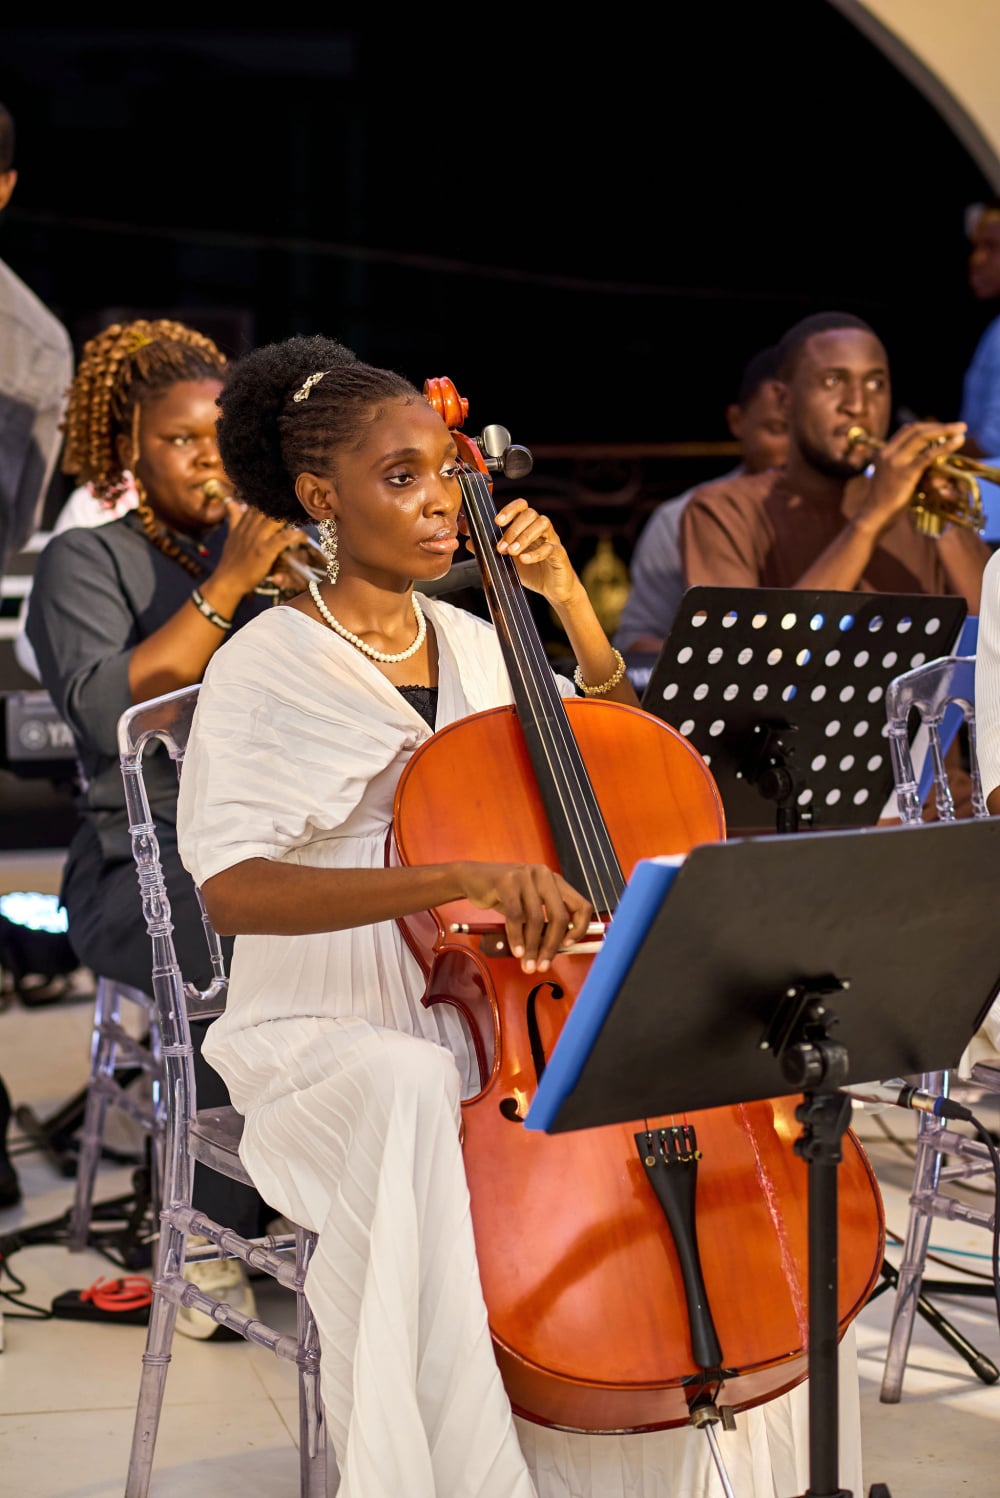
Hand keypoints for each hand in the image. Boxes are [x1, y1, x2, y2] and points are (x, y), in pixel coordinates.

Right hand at [215, 499, 309, 596]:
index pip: (258, 502)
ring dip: (292, 516)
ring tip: (306, 514)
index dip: (271, 495)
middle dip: (284, 502)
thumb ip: (234, 517)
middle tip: (301, 497)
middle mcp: (251, 527)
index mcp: (244, 522)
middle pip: (269, 507)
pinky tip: (302, 535)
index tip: (285, 488)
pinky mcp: (264, 551)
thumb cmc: (231, 560)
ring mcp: (257, 538)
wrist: (227, 580)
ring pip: (276, 519)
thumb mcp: (232, 535)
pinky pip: (282, 539)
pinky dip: (294, 536)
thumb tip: (230, 501)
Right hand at [457, 860, 593, 972]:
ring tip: (527, 964)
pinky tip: (516, 951)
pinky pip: (515, 916)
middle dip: (551, 946)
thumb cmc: (504, 895)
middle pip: (559, 916)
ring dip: (532, 947)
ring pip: (535, 919)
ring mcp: (526, 876)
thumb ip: (544, 922)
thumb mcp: (529, 906)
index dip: (580, 929)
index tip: (568, 946)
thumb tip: (556, 950)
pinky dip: (516, 937)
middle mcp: (545, 875)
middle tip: (543, 966)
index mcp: (556, 881)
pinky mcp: (507, 882)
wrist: (472, 879)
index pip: (582, 905)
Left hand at [465, 498, 580, 605]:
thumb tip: (468, 542)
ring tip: (512, 553)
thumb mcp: (506, 561)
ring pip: (543, 524)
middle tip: (502, 547)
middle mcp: (541, 529)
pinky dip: (535, 553)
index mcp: (528, 526)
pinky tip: (524, 560)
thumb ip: (488, 549)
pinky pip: (550, 547)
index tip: (497, 522)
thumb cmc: (531, 571)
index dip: (509, 510)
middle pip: (530, 513)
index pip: (521, 506)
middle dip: (513, 529)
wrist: (552, 590)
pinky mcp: (559, 554)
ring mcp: (552, 540)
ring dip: (524, 537)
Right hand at [858, 421, 967, 534]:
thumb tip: (927, 460)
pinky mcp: (906, 472)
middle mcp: (888, 452)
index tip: (942, 429)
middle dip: (939, 426)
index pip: (907, 430)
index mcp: (883, 452)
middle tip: (958, 426)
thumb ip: (904, 465)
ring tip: (962, 429)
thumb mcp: (891, 477)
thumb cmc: (885, 502)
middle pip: (915, 429)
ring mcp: (896, 461)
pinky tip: (958, 442)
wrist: (874, 516)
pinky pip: (929, 454)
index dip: (927, 427)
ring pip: (922, 437)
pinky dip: (945, 446)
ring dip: (945, 430)